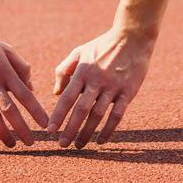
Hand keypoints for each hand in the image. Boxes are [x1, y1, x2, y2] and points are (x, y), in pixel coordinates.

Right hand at [0, 26, 48, 146]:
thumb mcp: (6, 49)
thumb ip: (21, 68)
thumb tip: (31, 89)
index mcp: (4, 70)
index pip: (25, 94)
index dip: (36, 111)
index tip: (46, 125)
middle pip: (9, 110)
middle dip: (22, 129)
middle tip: (31, 143)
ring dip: (3, 133)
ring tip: (12, 144)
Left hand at [49, 26, 152, 147]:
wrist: (132, 37)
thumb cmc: (102, 45)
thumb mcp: (80, 51)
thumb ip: (64, 70)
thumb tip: (56, 93)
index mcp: (83, 71)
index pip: (67, 97)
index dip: (58, 115)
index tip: (49, 130)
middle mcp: (96, 80)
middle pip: (81, 110)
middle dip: (70, 129)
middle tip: (62, 145)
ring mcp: (113, 87)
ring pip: (97, 115)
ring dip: (87, 133)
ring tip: (79, 146)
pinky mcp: (128, 92)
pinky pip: (117, 115)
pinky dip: (108, 130)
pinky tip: (101, 141)